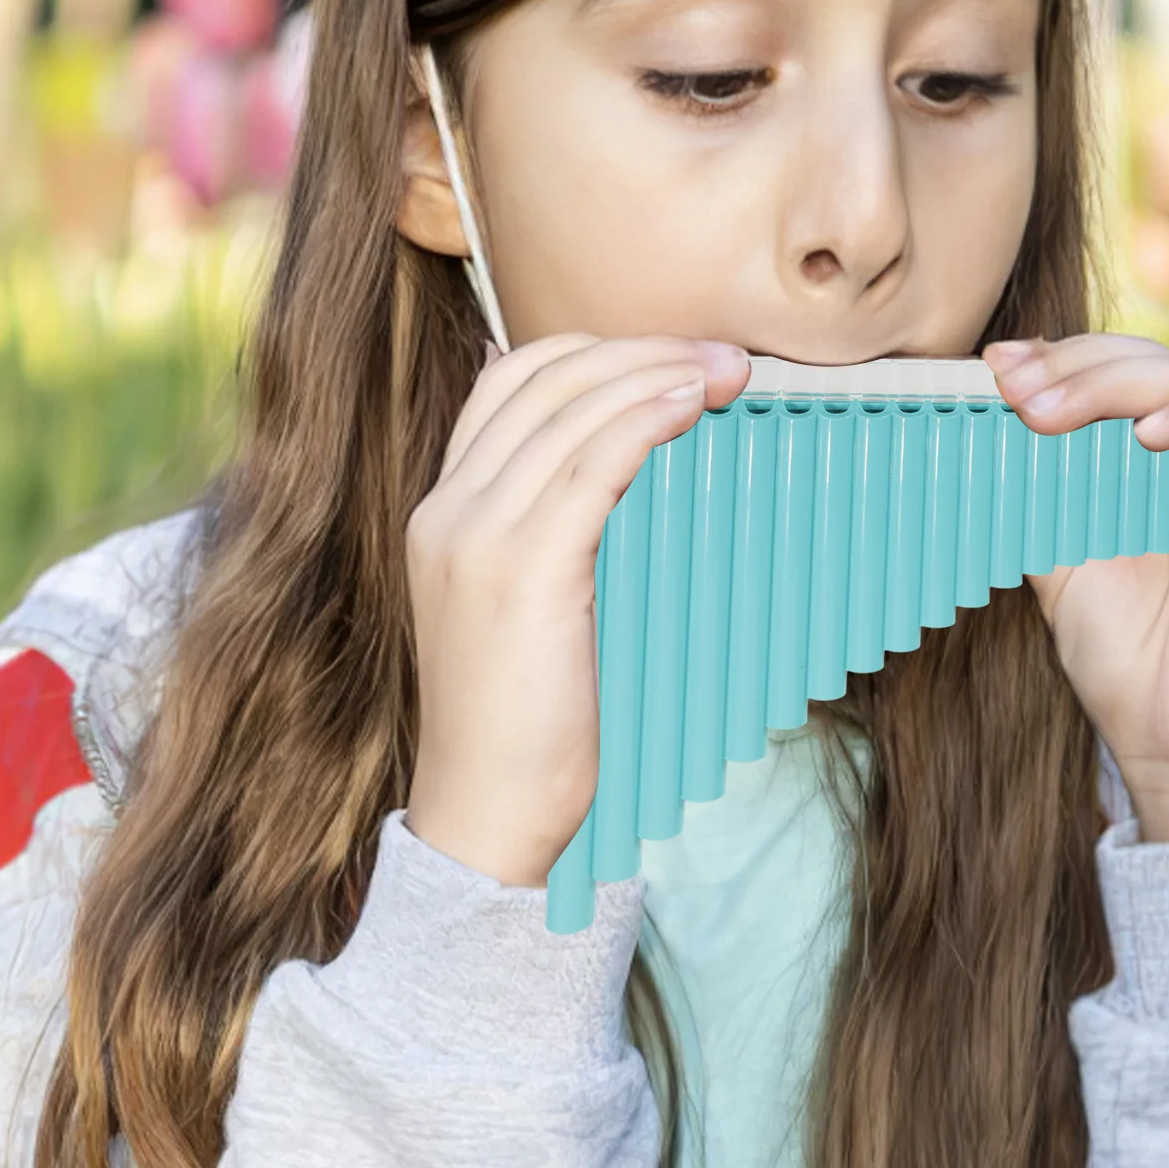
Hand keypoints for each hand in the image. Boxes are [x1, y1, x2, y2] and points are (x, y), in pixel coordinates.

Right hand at [404, 332, 750, 883]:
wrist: (487, 817)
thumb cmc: (529, 721)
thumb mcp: (530, 607)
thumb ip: (558, 533)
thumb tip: (630, 473)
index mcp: (444, 510)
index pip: (510, 382)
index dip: (596, 352)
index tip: (672, 358)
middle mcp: (448, 509)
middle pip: (544, 379)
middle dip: (640, 351)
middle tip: (721, 356)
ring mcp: (476, 535)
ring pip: (570, 410)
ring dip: (656, 374)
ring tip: (725, 374)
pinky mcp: (520, 570)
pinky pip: (588, 464)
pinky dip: (644, 420)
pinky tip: (690, 407)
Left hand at [980, 333, 1168, 842]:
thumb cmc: (1123, 661)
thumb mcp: (1055, 561)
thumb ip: (1034, 493)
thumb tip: (983, 420)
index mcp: (1142, 472)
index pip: (1105, 382)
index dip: (1054, 363)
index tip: (994, 369)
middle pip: (1143, 366)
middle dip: (1072, 364)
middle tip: (1013, 386)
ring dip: (1110, 382)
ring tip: (1049, 413)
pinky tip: (1144, 435)